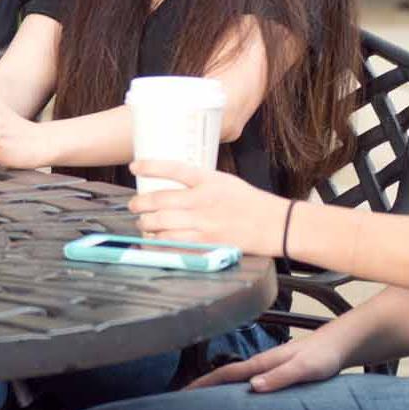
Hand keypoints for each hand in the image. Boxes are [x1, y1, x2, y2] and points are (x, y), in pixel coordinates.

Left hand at [127, 160, 282, 254]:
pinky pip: (173, 243)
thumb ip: (199, 182)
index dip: (151, 166)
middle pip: (160, 200)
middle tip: (134, 205)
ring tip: (144, 224)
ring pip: (162, 223)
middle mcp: (202, 200)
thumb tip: (172, 185)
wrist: (274, 225)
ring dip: (146, 224)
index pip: (174, 169)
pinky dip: (159, 243)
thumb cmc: (250, 202)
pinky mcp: (206, 243)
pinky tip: (153, 241)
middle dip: (140, 204)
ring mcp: (203, 223)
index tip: (135, 167)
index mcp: (208, 181)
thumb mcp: (224, 181)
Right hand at [189, 335, 344, 393]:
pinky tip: (239, 400)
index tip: (183, 393)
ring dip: (219, 390)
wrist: (341, 344)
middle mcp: (262, 365)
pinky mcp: (278, 373)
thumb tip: (253, 386)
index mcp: (262, 363)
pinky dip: (238, 391)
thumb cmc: (324, 356)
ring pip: (237, 380)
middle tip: (185, 403)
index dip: (203, 383)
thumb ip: (280, 376)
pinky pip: (251, 383)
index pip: (225, 374)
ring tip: (204, 405)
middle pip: (225, 377)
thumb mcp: (304, 368)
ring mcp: (269, 368)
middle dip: (204, 387)